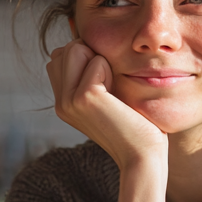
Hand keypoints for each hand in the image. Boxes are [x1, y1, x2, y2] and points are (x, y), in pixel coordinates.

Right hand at [47, 40, 168, 201]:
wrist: (142, 156)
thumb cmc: (135, 125)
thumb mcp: (108, 97)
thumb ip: (91, 75)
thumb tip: (81, 44)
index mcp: (63, 102)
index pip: (60, 57)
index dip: (87, 59)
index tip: (106, 85)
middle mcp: (60, 102)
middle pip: (66, 49)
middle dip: (92, 55)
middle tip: (111, 88)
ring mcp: (68, 101)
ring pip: (75, 49)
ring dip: (101, 61)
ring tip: (113, 91)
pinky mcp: (83, 98)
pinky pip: (96, 62)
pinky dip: (111, 71)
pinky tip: (118, 97)